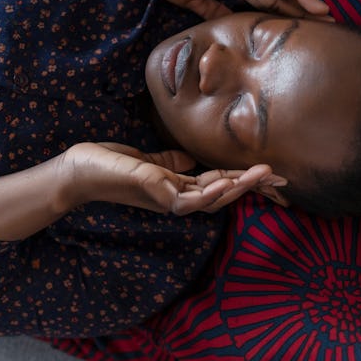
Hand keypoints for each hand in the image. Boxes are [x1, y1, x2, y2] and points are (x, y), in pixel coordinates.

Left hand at [63, 142, 275, 214]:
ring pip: (210, 201)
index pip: (217, 184)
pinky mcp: (154, 193)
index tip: (270, 172)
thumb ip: (168, 163)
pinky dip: (208, 194)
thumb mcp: (147, 161)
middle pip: (221, 196)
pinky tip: (226, 184)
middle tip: (281, 179)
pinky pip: (187, 200)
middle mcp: (175, 197)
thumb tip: (188, 159)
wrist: (78, 170)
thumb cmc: (109, 166)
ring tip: (263, 176)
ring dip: (238, 189)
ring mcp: (165, 198)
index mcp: (176, 187)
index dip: (243, 179)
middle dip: (251, 187)